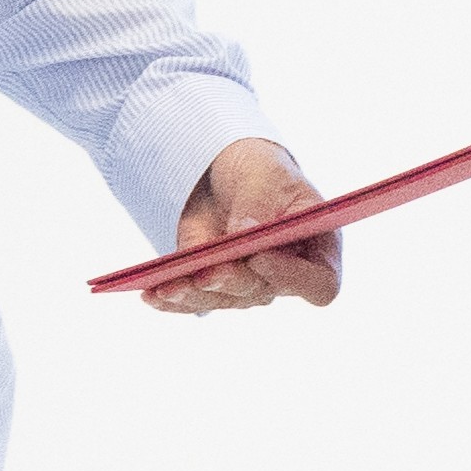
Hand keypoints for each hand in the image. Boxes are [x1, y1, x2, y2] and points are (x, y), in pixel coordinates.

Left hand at [140, 138, 340, 314]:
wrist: (231, 172)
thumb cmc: (264, 172)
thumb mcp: (268, 175)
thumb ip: (261, 205)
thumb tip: (244, 234)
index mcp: (318, 250)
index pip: (319, 285)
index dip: (292, 278)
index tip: (262, 256)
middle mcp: (286, 276)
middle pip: (263, 292)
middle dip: (231, 281)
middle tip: (205, 271)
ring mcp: (248, 284)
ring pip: (224, 299)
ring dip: (193, 293)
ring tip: (164, 287)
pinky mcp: (213, 283)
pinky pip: (194, 299)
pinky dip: (171, 299)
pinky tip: (150, 294)